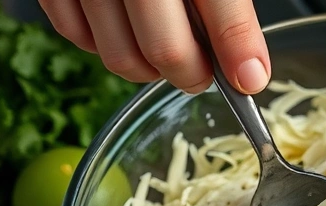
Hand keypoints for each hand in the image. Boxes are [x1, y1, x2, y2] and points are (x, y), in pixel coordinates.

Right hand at [39, 0, 269, 93]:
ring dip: (150, 69)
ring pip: (119, 56)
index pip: (219, 6)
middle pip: (165, 49)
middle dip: (194, 75)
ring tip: (167, 52)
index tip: (249, 78)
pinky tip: (125, 28)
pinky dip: (105, 44)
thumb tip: (247, 60)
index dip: (238, 51)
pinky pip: (76, 35)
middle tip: (205, 72)